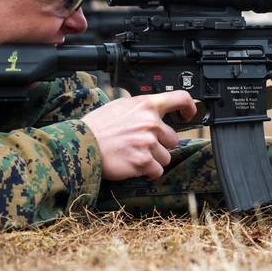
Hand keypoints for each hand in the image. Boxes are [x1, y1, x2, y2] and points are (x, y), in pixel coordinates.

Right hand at [81, 90, 197, 180]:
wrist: (82, 145)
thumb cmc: (98, 127)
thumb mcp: (120, 106)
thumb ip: (141, 109)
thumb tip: (154, 113)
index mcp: (146, 105)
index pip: (180, 98)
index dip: (189, 107)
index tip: (189, 115)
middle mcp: (150, 122)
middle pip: (173, 139)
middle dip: (160, 145)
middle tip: (140, 145)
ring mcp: (148, 142)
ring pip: (165, 157)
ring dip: (153, 160)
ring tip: (133, 155)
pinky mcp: (144, 161)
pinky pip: (157, 171)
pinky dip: (147, 172)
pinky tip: (133, 165)